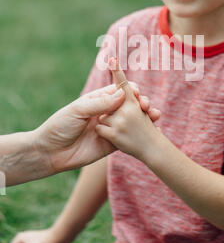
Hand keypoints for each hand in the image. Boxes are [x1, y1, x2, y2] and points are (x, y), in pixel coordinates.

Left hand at [34, 83, 159, 173]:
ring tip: (154, 116)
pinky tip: (152, 132)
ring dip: (144, 117)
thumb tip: (121, 94)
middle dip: (140, 103)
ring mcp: (110, 128)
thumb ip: (100, 103)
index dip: (130, 90)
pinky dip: (140, 134)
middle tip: (146, 106)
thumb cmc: (60, 126)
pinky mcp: (111, 143)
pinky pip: (128, 137)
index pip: (118, 90)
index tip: (137, 93)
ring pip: (131, 120)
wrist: (51, 152)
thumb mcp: (78, 111)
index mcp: (97, 100)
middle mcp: (106, 112)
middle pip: (128, 104)